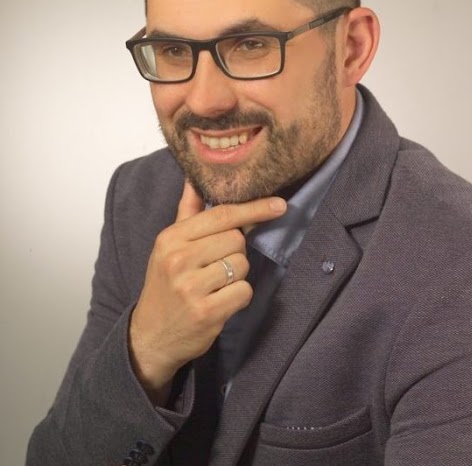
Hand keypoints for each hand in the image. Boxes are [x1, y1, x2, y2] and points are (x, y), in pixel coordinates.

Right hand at [128, 181, 286, 404]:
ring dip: (237, 276)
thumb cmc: (165, 284)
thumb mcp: (168, 246)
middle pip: (237, 240)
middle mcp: (178, 258)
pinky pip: (244, 291)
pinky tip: (219, 302)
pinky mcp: (206, 312)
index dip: (254, 208)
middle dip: (235, 252)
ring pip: (242, 265)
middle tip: (215, 266)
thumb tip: (194, 178)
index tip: (279, 205)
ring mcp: (191, 286)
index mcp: (171, 238)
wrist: (150, 335)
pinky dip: (238, 297)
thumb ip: (187, 212)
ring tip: (214, 286)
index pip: (222, 214)